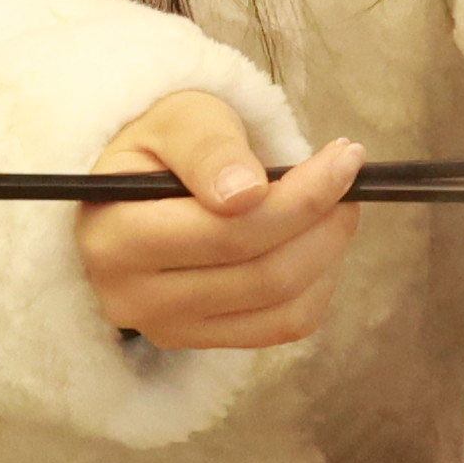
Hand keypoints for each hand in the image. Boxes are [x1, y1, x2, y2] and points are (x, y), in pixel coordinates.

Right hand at [74, 93, 361, 351]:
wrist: (134, 188)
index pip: (227, 232)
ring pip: (280, 306)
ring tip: (336, 205)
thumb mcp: (176, 120)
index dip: (300, 199)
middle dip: (322, 222)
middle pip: (262, 274)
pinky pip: (282, 328)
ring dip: (327, 252)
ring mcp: (167, 328)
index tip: (344, 158)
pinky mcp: (199, 342)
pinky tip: (314, 243)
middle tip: (349, 179)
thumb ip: (208, 148)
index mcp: (114, 237)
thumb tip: (247, 194)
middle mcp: (132, 297)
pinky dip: (316, 285)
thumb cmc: (159, 147)